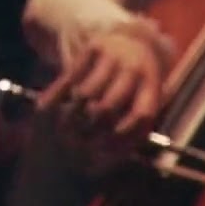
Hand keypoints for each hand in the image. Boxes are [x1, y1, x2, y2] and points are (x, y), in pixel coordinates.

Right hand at [37, 27, 165, 170]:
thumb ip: (131, 129)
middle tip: (75, 143)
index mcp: (153, 87)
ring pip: (87, 93)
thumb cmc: (135, 83)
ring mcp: (115, 56)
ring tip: (65, 125)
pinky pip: (72, 77)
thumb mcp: (143, 100)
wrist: (131, 40)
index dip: (120, 138)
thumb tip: (102, 166)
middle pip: (108, 106)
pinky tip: (51, 106)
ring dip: (72, 113)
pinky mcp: (94, 47)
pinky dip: (59, 94)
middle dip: (89, 130)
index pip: (140, 117)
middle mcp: (136, 69)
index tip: (103, 152)